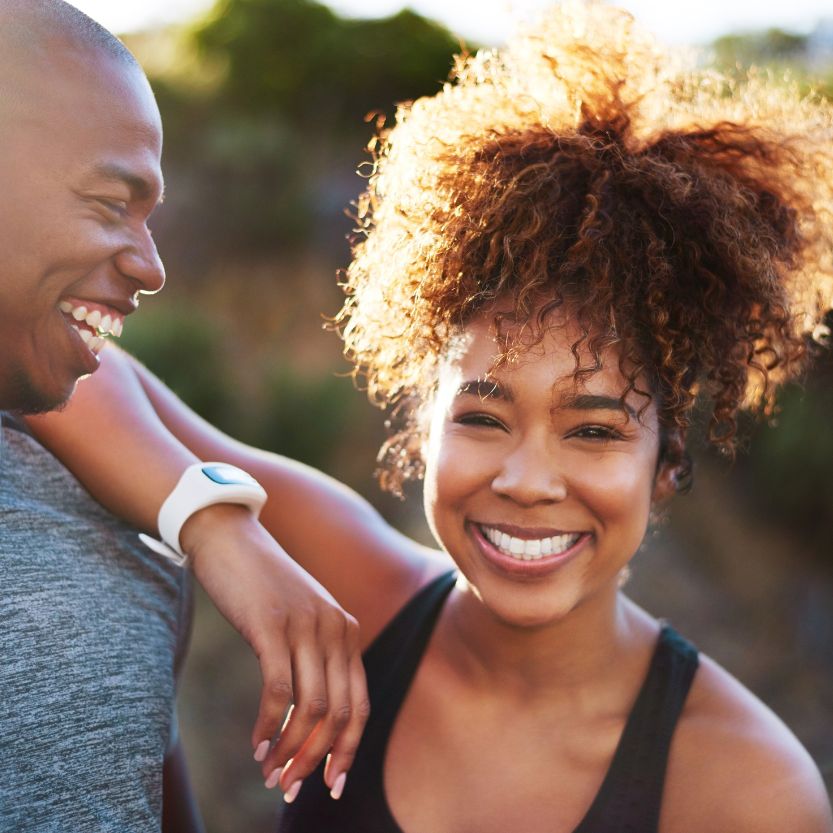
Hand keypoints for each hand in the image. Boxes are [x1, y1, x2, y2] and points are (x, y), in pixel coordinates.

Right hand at [181, 503, 369, 799]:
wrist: (231, 538)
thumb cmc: (262, 587)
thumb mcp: (301, 619)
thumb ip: (314, 657)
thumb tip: (311, 717)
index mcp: (347, 632)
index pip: (360, 705)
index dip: (349, 750)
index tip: (332, 784)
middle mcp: (336, 629)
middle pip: (339, 714)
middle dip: (317, 760)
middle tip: (291, 790)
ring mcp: (306, 626)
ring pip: (311, 708)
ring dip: (290, 750)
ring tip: (270, 774)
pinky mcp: (272, 625)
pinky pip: (278, 690)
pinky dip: (268, 725)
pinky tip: (256, 745)